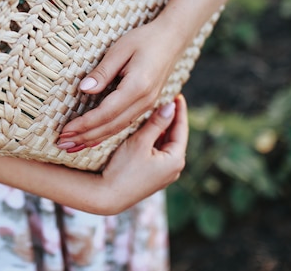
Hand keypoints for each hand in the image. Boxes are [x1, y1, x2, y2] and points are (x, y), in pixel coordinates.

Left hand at [58, 19, 185, 151]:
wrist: (173, 38)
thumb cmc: (145, 39)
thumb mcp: (120, 49)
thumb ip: (102, 72)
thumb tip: (83, 90)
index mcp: (137, 87)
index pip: (106, 112)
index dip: (85, 124)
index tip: (66, 130)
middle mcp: (145, 101)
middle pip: (112, 126)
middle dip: (86, 137)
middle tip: (63, 143)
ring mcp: (148, 104)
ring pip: (118, 128)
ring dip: (94, 139)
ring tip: (74, 145)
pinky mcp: (146, 104)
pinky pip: (124, 123)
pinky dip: (107, 133)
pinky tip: (94, 138)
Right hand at [96, 95, 188, 213]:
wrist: (107, 196)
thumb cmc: (123, 168)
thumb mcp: (140, 142)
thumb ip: (156, 123)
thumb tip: (170, 106)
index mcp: (176, 159)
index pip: (182, 128)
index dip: (180, 110)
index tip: (178, 94)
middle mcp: (174, 169)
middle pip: (175, 136)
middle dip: (170, 118)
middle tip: (167, 99)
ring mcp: (164, 175)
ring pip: (165, 144)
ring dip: (161, 129)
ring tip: (157, 111)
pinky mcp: (154, 177)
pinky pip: (158, 153)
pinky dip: (155, 140)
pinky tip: (147, 130)